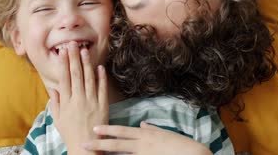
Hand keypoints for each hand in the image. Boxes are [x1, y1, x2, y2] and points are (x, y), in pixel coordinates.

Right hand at [49, 42, 108, 154]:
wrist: (85, 147)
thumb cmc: (70, 133)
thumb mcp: (58, 119)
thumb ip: (55, 102)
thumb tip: (53, 87)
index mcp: (66, 102)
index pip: (64, 78)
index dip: (63, 63)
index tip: (62, 52)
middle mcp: (78, 100)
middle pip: (76, 74)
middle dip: (74, 58)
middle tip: (73, 44)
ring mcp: (91, 102)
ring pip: (89, 79)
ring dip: (86, 63)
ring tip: (85, 50)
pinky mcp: (103, 106)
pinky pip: (102, 89)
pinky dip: (101, 77)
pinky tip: (100, 67)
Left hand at [83, 121, 212, 154]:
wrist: (194, 154)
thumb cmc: (181, 145)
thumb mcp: (165, 133)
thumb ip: (152, 129)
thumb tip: (143, 124)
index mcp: (145, 134)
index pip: (121, 131)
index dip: (107, 130)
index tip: (94, 129)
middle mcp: (142, 144)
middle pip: (116, 143)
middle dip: (99, 143)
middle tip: (83, 143)